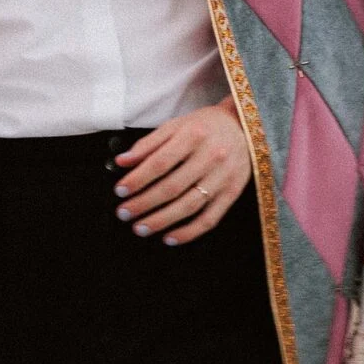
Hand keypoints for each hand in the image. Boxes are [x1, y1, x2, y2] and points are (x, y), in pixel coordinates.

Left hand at [114, 100, 251, 243]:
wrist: (244, 127)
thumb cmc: (204, 126)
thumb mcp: (175, 125)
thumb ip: (148, 144)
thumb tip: (121, 162)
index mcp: (193, 136)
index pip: (160, 162)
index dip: (138, 179)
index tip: (119, 191)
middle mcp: (211, 157)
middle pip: (172, 187)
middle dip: (144, 203)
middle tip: (123, 213)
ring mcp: (223, 177)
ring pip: (189, 206)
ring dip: (162, 221)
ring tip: (140, 228)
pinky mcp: (232, 192)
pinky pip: (210, 219)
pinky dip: (189, 232)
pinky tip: (169, 238)